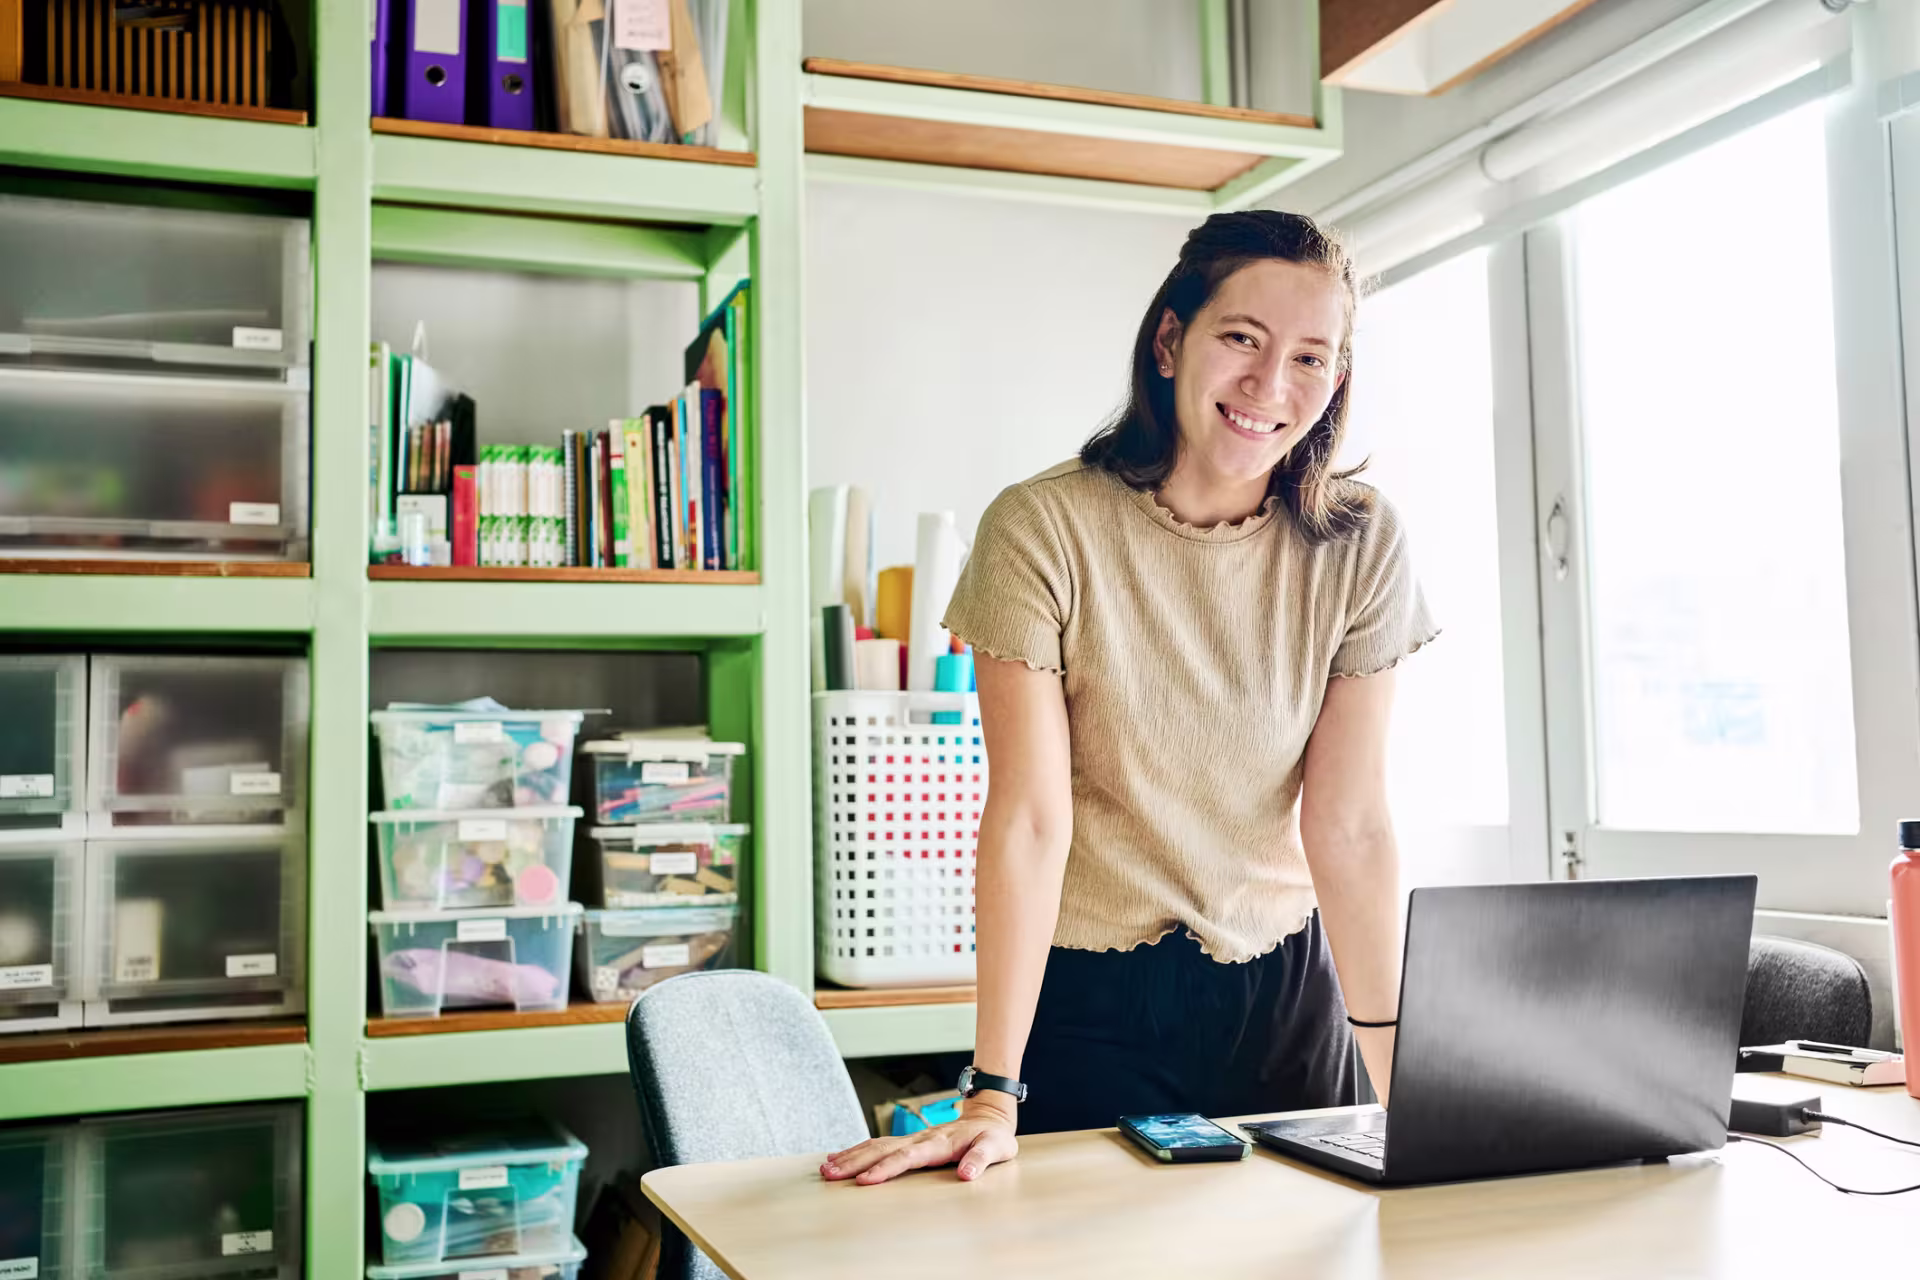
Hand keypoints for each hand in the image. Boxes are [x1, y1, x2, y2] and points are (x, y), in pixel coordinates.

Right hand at [819, 1096, 1018, 1184]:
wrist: (989, 1116)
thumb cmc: (993, 1136)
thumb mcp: (997, 1147)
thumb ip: (981, 1159)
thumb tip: (966, 1173)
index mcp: (939, 1143)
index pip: (907, 1157)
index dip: (886, 1169)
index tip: (865, 1181)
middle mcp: (920, 1139)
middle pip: (882, 1150)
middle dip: (855, 1163)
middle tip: (830, 1175)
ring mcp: (912, 1138)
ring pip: (875, 1145)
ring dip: (851, 1156)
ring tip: (827, 1168)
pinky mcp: (909, 1141)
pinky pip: (878, 1144)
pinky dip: (857, 1150)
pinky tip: (840, 1157)